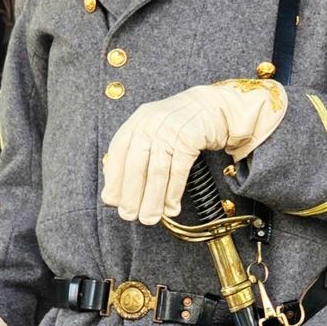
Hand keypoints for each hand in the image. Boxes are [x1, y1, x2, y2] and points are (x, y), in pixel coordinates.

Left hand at [101, 78, 286, 224]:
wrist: (214, 107)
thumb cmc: (181, 125)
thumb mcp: (154, 131)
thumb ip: (137, 155)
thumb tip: (120, 191)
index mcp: (137, 122)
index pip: (118, 153)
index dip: (114, 179)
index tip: (112, 201)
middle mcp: (150, 123)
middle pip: (135, 164)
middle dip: (131, 194)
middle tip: (129, 216)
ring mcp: (170, 129)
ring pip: (157, 170)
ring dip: (152, 199)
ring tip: (149, 218)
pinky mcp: (190, 137)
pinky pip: (178, 169)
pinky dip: (173, 191)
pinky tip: (171, 207)